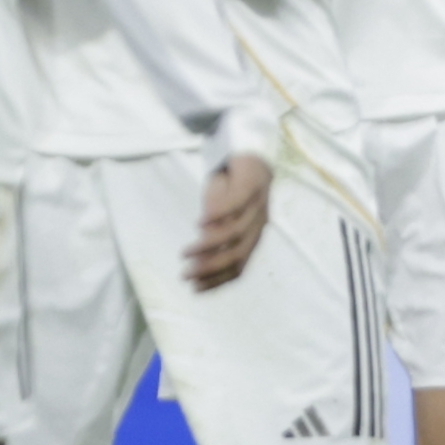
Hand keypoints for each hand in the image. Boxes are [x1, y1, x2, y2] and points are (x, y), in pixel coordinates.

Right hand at [184, 152, 269, 291]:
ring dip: (208, 246)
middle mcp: (259, 226)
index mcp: (253, 237)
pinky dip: (217, 215)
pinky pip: (235, 205)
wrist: (251, 154)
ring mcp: (257, 207)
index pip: (239, 268)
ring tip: (185, 252)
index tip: (195, 290)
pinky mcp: (252, 187)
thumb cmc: (232, 189)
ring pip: (234, 233)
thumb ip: (213, 234)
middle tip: (185, 275)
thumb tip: (201, 258)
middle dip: (210, 269)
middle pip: (237, 255)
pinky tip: (199, 222)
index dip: (218, 281)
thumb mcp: (220, 215)